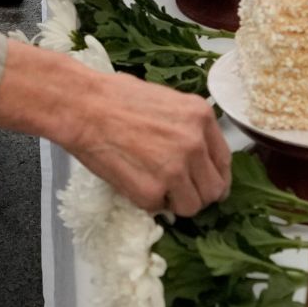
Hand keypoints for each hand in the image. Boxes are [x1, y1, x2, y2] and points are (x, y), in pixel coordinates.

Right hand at [67, 71, 231, 215]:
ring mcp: (176, 169)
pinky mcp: (152, 191)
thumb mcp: (167, 101)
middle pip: (214, 189)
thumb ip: (187, 128)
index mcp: (201, 117)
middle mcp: (195, 143)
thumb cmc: (115, 97)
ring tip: (153, 186)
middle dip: (198, 194)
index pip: (224, 161)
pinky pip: (159, 208)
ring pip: (192, 206)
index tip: (206, 183)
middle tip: (179, 191)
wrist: (83, 106)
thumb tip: (196, 157)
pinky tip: (132, 180)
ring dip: (175, 202)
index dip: (215, 177)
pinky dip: (147, 201)